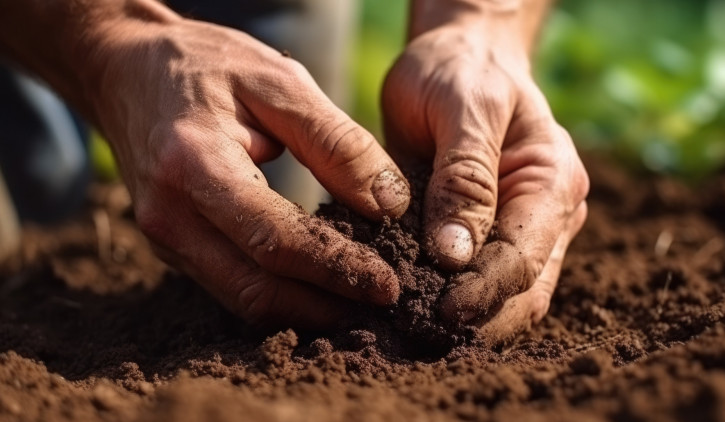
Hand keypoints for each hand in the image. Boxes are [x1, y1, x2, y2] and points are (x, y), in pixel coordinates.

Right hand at [87, 14, 410, 328]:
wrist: (127, 69)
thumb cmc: (207, 65)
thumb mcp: (278, 81)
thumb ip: (334, 142)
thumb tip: (388, 205)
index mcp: (193, 165)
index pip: (275, 240)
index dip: (336, 270)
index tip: (387, 286)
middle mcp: (169, 216)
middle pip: (256, 289)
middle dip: (325, 306)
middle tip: (383, 306)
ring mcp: (165, 237)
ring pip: (243, 299)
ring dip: (305, 310)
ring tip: (360, 306)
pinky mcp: (172, 245)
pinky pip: (232, 285)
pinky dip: (280, 294)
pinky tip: (319, 287)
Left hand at [382, 22, 588, 343]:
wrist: (459, 56)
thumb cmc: (462, 70)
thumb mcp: (463, 108)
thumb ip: (463, 178)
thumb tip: (454, 256)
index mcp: (552, 182)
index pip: (524, 258)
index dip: (484, 293)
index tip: (439, 314)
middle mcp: (546, 214)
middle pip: (523, 291)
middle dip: (477, 321)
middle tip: (418, 339)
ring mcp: (520, 228)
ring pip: (505, 296)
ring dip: (465, 321)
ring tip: (411, 337)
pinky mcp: (487, 233)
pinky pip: (476, 278)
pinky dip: (449, 298)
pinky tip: (410, 310)